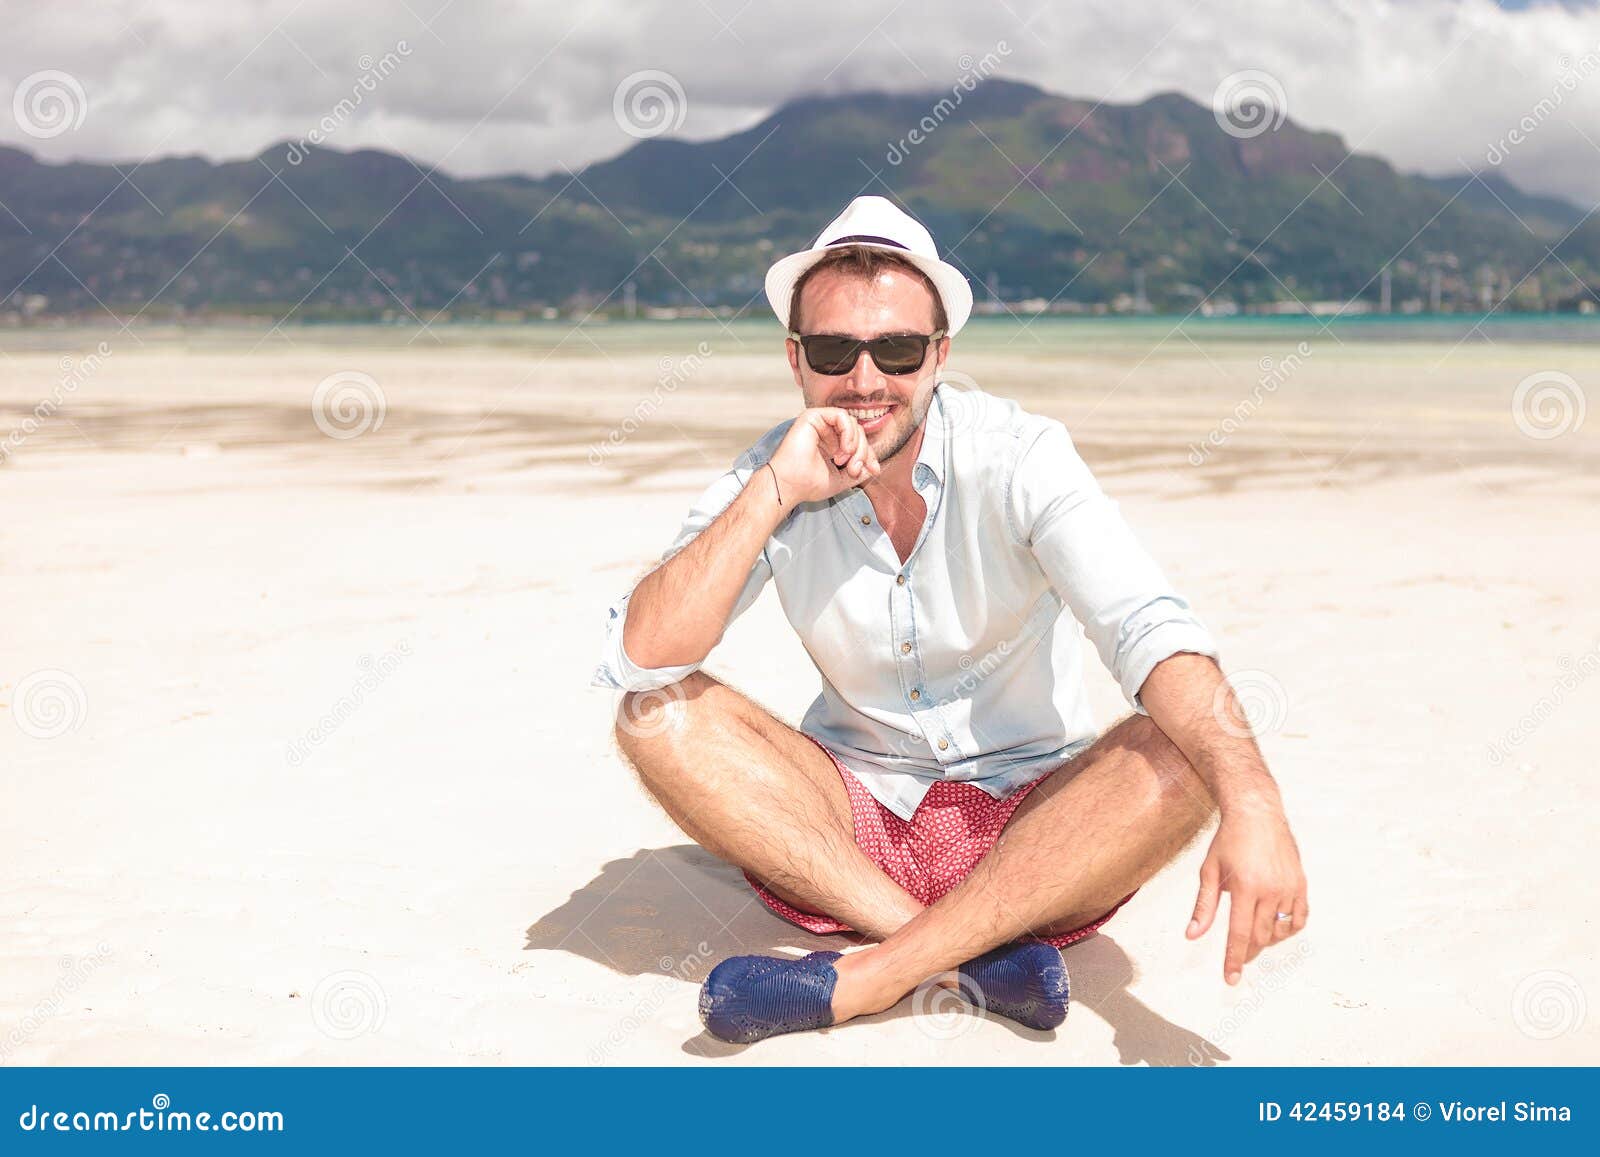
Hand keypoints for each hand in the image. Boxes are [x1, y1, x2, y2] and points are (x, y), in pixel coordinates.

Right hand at [767, 407, 881, 503]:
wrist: (789, 485)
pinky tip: (844, 449)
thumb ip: (859, 471)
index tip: (875, 470)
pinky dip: (848, 432)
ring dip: (856, 444)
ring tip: (846, 460)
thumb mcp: (842, 479)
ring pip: (852, 423)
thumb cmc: (809, 484)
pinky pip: (841, 415)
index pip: (858, 442)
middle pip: (858, 432)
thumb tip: (875, 466)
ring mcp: (819, 424)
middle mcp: (825, 433)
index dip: (869, 455)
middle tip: (855, 469)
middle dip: (863, 451)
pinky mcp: (812, 416)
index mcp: (831, 445)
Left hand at [1186, 806, 1307, 984]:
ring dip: (1266, 940)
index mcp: (1246, 887)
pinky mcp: (1301, 883)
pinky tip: (1275, 927)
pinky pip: (1299, 918)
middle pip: (1260, 936)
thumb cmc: (1229, 840)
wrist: (1257, 813)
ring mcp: (1289, 887)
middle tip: (1239, 957)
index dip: (1234, 959)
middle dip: (1248, 952)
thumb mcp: (1209, 871)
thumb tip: (1192, 935)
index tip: (1231, 978)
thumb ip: (1203, 906)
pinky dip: (1288, 929)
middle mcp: (1271, 889)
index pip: (1239, 934)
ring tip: (1253, 933)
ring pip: (1280, 930)